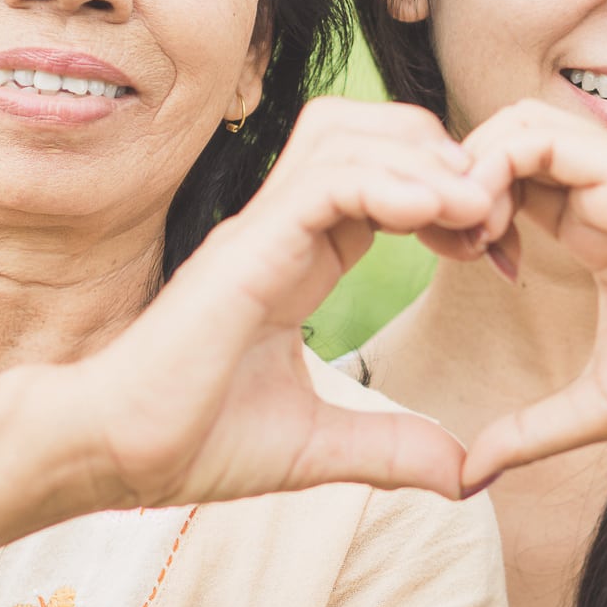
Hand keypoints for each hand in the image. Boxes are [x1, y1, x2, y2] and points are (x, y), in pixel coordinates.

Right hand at [58, 98, 515, 508]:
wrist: (113, 454)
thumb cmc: (193, 440)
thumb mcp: (319, 447)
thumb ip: (391, 448)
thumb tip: (463, 475)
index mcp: (302, 255)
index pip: (387, 178)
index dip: (451, 193)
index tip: (492, 246)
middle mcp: (282, 227)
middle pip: (373, 132)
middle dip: (445, 156)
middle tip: (491, 217)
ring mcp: (260, 229)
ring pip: (349, 137)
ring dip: (424, 161)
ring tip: (475, 208)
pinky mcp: (245, 247)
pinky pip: (325, 182)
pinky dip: (387, 183)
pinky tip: (436, 214)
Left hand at [456, 100, 606, 489]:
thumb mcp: (595, 406)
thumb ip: (530, 431)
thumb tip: (469, 475)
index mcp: (588, 227)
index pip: (503, 180)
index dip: (461, 208)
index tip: (453, 260)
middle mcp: (598, 193)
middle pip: (500, 138)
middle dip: (455, 177)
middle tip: (445, 240)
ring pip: (519, 122)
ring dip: (472, 165)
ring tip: (465, 231)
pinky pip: (548, 137)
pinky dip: (500, 163)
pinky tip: (490, 223)